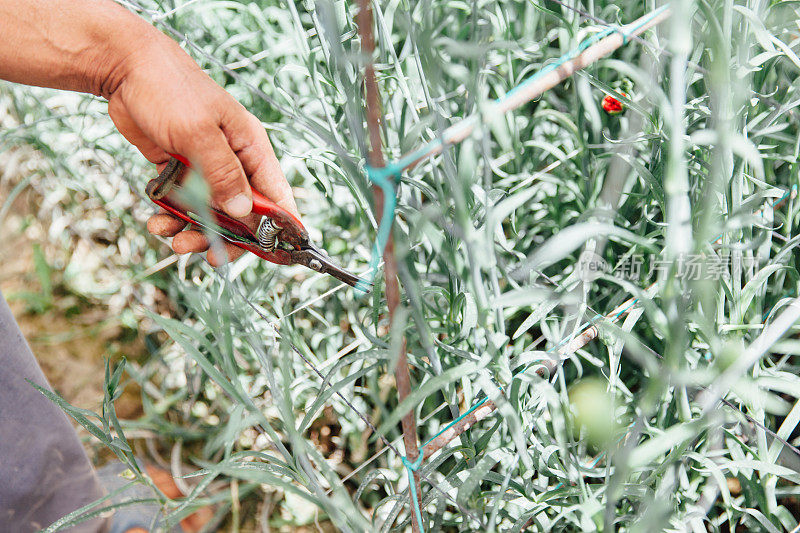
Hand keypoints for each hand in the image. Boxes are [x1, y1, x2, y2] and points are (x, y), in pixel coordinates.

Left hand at [106, 34, 297, 265]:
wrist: (124, 68)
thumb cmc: (169, 88)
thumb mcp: (199, 132)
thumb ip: (223, 173)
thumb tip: (243, 212)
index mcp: (250, 148)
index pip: (277, 194)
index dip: (280, 226)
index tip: (277, 254)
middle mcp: (233, 161)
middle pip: (242, 213)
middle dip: (227, 236)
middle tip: (209, 253)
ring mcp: (206, 166)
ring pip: (210, 212)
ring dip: (194, 230)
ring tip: (172, 238)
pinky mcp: (180, 170)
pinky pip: (183, 204)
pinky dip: (172, 217)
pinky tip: (156, 221)